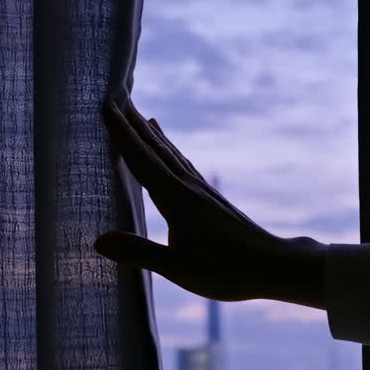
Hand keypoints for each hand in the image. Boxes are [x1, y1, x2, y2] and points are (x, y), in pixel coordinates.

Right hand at [95, 96, 324, 303]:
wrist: (272, 266)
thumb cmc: (226, 271)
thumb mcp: (178, 268)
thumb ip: (138, 252)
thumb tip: (97, 240)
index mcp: (176, 199)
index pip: (142, 160)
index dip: (122, 134)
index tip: (106, 107)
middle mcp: (188, 187)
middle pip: (156, 149)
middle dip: (133, 125)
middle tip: (116, 97)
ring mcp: (202, 191)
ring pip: (172, 155)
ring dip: (154, 135)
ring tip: (142, 115)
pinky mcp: (211, 200)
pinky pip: (185, 166)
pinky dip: (172, 152)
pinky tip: (173, 152)